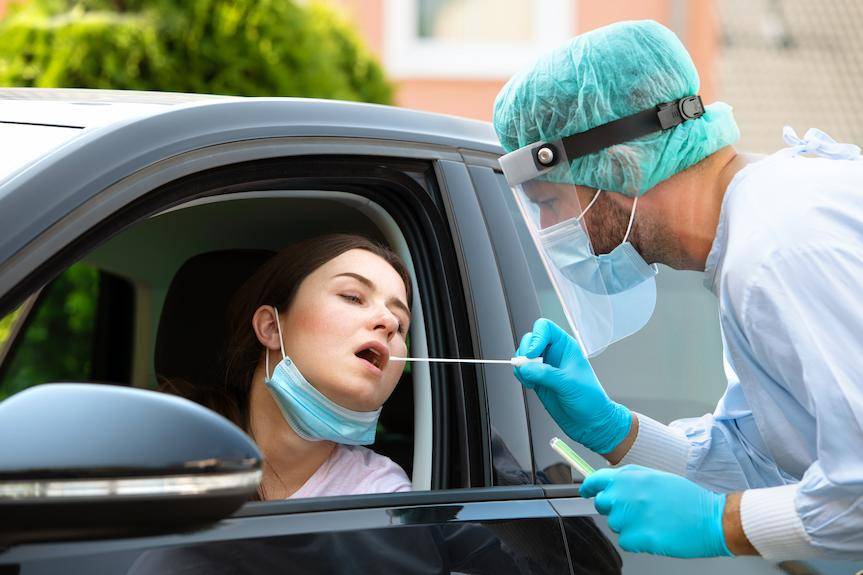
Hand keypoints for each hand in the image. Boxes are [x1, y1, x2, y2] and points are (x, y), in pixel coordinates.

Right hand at [514, 318, 631, 453]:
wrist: (590, 422)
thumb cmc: (590, 400)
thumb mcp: (569, 384)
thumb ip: (545, 374)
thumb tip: (525, 367)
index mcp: (566, 346)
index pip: (544, 328)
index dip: (536, 338)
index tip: (533, 354)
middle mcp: (554, 354)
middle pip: (530, 340)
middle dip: (525, 352)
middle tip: (529, 368)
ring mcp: (545, 367)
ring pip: (523, 355)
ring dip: (521, 365)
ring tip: (530, 379)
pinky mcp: (538, 380)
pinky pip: (522, 371)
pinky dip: (520, 375)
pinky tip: (530, 384)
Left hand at [580, 465, 731, 557]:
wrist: (711, 518)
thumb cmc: (687, 498)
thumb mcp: (656, 476)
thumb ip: (631, 478)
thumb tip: (611, 482)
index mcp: (630, 477)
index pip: (597, 480)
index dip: (589, 487)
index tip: (585, 491)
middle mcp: (626, 494)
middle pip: (602, 504)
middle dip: (614, 508)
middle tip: (635, 510)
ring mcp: (630, 516)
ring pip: (615, 524)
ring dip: (629, 525)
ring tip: (653, 520)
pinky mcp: (638, 537)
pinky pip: (626, 541)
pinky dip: (637, 541)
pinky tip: (655, 532)